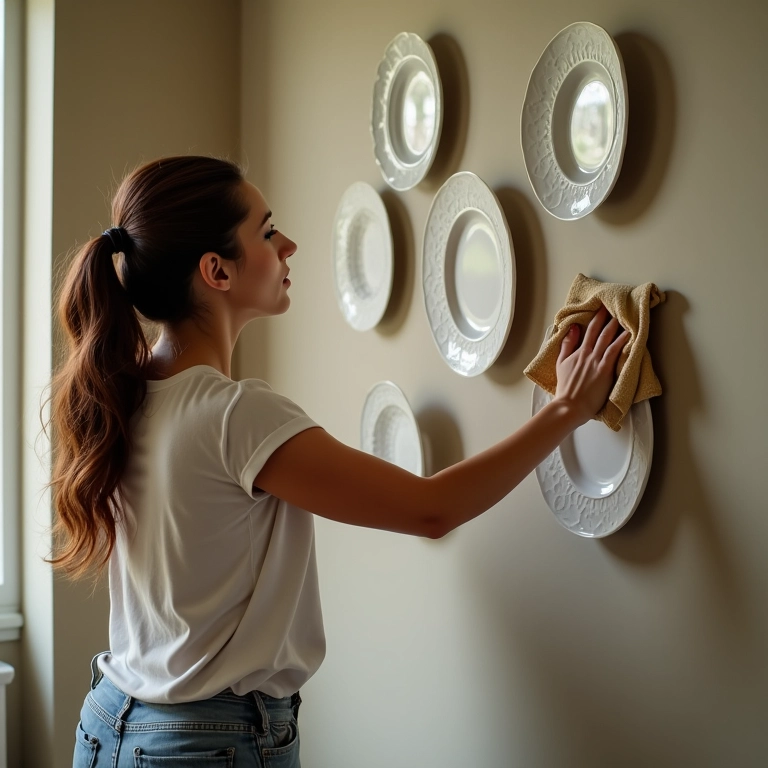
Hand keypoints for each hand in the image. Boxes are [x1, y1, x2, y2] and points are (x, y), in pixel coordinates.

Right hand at [554, 305, 628, 425]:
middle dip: (608, 318)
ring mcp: (597, 361)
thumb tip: (571, 329)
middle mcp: (588, 354)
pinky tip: (629, 334)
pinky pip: (614, 352)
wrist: (569, 405)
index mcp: (578, 352)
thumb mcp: (561, 364)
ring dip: (616, 327)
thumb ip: (567, 345)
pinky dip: (622, 342)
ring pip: (608, 339)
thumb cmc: (566, 388)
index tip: (602, 309)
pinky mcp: (604, 370)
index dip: (596, 319)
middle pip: (599, 332)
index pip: (588, 331)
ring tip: (625, 317)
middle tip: (616, 307)